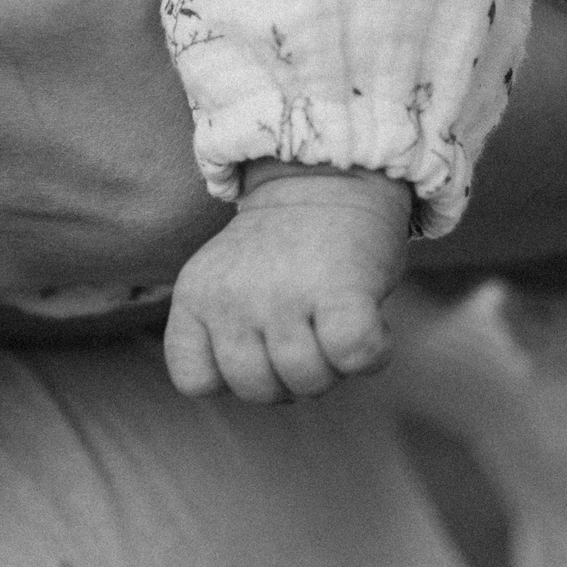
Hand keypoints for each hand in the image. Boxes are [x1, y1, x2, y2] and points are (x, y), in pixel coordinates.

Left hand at [163, 163, 409, 403]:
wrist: (328, 176)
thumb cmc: (283, 249)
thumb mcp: (225, 283)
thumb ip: (224, 336)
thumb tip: (270, 389)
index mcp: (196, 295)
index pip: (194, 380)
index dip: (232, 375)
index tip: (255, 340)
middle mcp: (232, 296)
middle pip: (257, 390)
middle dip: (288, 376)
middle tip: (305, 329)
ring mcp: (283, 293)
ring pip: (307, 380)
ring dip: (333, 365)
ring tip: (333, 319)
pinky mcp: (340, 290)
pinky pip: (353, 356)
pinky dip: (372, 351)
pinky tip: (372, 322)